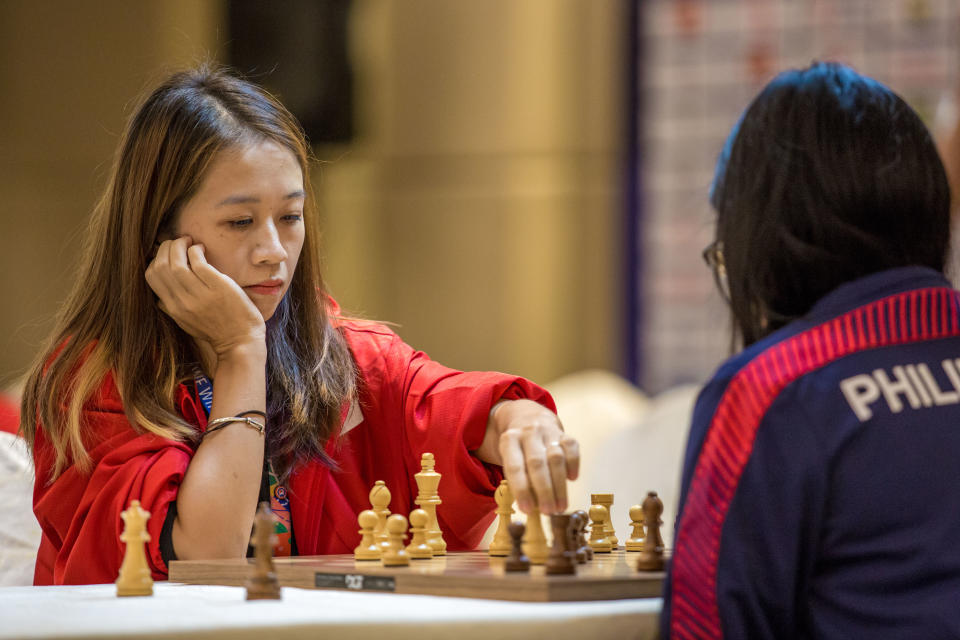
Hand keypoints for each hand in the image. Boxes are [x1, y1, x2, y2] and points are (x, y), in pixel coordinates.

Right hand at [145, 237, 265, 357]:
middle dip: (166, 247)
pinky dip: (196, 250)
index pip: (151, 276)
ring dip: (180, 245)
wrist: (240, 342)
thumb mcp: (186, 323)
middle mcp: (182, 301)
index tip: (168, 254)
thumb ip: (171, 309)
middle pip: (161, 265)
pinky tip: (202, 249)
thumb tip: (159, 297)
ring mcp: (199, 294)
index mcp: (172, 308)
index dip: (156, 259)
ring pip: (176, 261)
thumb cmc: (216, 330)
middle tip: (178, 243)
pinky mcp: (217, 286)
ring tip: (189, 241)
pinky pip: (198, 260)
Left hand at [489, 399, 579, 514]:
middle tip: (548, 512)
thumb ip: (517, 479)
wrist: (527, 417)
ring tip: (560, 507)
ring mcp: (547, 430)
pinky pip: (571, 447)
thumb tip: (532, 507)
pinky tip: (572, 479)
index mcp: (509, 440)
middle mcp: (528, 432)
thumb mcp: (508, 458)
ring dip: (559, 485)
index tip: (527, 510)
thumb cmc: (517, 449)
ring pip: (556, 458)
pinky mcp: (563, 432)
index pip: (514, 467)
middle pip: (537, 463)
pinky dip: (573, 464)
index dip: (521, 490)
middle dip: (543, 491)